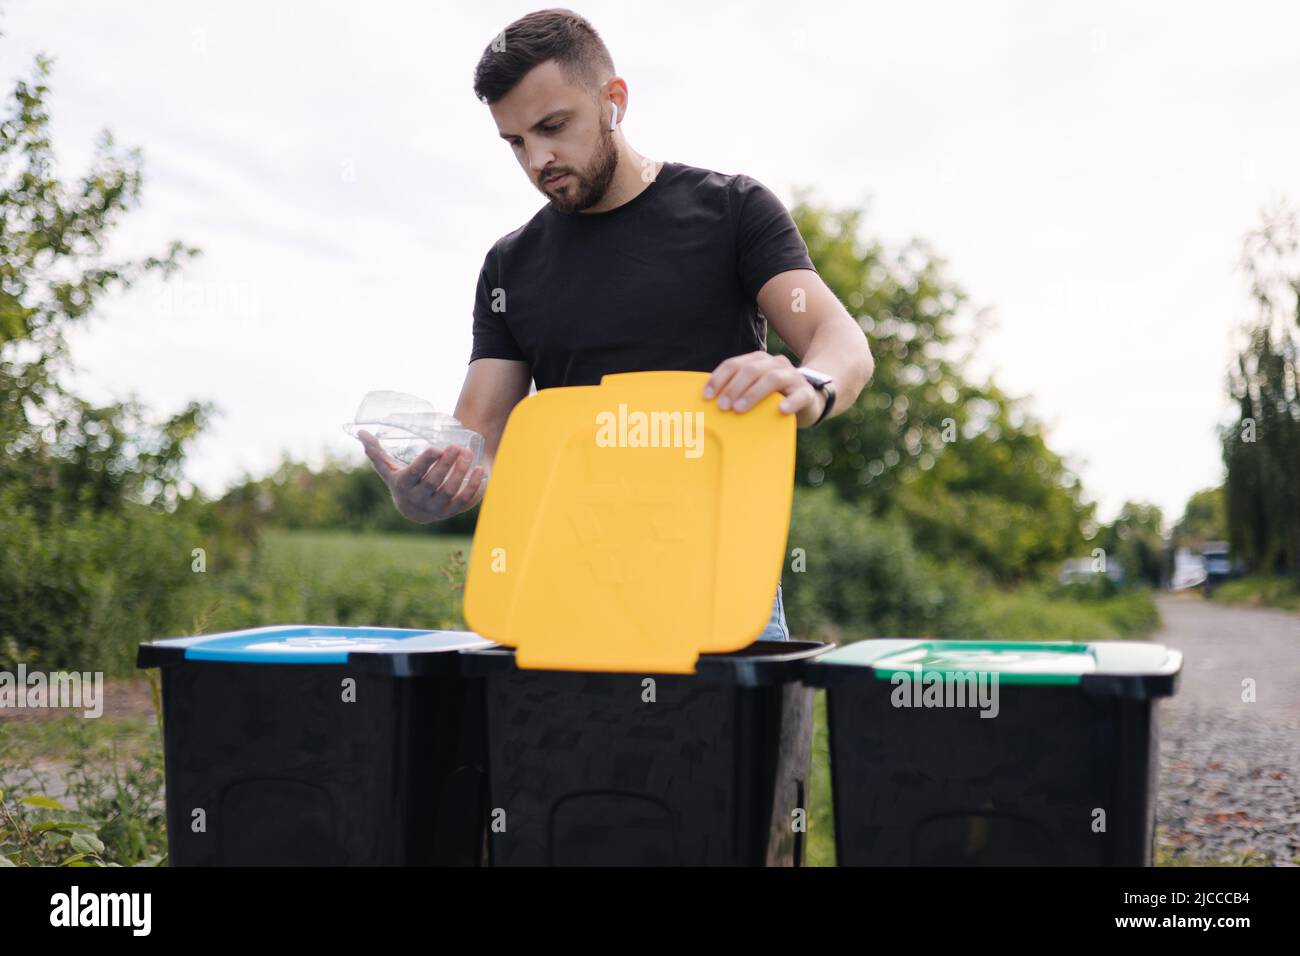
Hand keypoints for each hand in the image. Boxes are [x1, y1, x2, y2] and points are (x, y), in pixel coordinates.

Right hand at [357, 430, 488, 523]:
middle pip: (435, 481)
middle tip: (458, 447)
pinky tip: (479, 471)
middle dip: (448, 463)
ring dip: (461, 472)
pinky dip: (473, 486)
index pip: (415, 473)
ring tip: (469, 455)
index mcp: (404, 485)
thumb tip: (361, 432)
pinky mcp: (450, 512)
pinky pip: (463, 500)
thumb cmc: (403, 482)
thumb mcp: (389, 470)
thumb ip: (377, 452)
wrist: (414, 511)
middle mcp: (419, 499)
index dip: (427, 460)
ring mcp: (435, 508)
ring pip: (450, 491)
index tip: (438, 448)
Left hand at [701, 351, 826, 427]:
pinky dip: (790, 402)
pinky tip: (782, 410)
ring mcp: (792, 376)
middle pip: (751, 370)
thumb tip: (706, 403)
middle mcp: (775, 364)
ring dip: (753, 394)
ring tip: (740, 409)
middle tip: (722, 406)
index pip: (734, 364)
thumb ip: (736, 391)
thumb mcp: (753, 390)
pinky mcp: (807, 392)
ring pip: (772, 378)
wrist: (810, 400)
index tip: (707, 396)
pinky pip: (800, 395)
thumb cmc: (773, 397)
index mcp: (758, 361)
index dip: (718, 378)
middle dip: (733, 388)